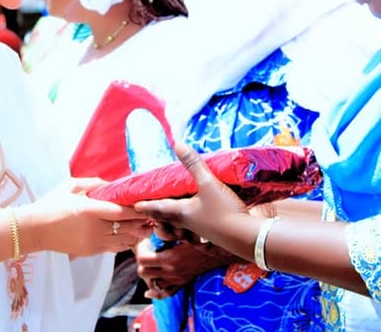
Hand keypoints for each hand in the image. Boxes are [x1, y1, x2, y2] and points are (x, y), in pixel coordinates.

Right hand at [24, 180, 151, 256]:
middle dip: (142, 223)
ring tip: (146, 227)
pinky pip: (114, 248)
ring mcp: (93, 242)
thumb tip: (111, 184)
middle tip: (153, 216)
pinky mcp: (91, 251)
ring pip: (124, 241)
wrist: (34, 230)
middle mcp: (94, 228)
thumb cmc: (52, 204)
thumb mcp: (71, 186)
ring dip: (137, 234)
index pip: (121, 211)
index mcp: (89, 210)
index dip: (138, 210)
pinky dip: (125, 242)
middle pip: (127, 228)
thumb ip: (93, 183)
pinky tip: (131, 236)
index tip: (147, 205)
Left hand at [134, 237, 241, 298]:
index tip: (145, 242)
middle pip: (143, 272)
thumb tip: (153, 222)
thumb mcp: (184, 232)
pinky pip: (165, 293)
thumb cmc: (203, 239)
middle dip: (141, 261)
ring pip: (151, 283)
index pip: (143, 259)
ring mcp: (177, 280)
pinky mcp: (182, 283)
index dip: (140, 249)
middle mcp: (171, 272)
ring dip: (147, 274)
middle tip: (146, 250)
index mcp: (170, 258)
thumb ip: (169, 230)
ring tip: (151, 263)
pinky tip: (150, 290)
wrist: (220, 253)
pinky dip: (155, 292)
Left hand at [135, 144, 252, 252]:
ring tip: (168, 218)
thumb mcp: (209, 184)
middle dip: (156, 217)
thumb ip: (194, 164)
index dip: (146, 205)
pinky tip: (196, 220)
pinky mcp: (211, 234)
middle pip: (166, 222)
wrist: (246, 237)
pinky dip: (188, 226)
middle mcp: (187, 224)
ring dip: (171, 225)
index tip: (134, 205)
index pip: (158, 208)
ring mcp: (199, 232)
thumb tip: (178, 144)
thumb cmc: (224, 211)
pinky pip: (192, 231)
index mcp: (182, 212)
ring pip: (178, 229)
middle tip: (149, 212)